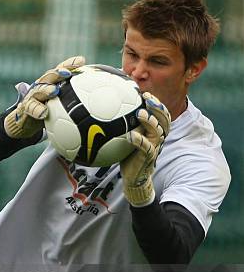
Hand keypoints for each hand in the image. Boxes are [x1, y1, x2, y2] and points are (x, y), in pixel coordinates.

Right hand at [4, 56, 85, 138]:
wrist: (24, 122)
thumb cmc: (46, 111)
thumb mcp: (60, 105)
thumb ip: (74, 101)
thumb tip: (99, 102)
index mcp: (51, 83)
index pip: (60, 71)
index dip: (69, 64)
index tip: (81, 61)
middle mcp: (41, 86)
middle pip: (49, 76)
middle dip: (58, 73)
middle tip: (67, 74)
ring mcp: (32, 96)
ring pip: (39, 90)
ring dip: (46, 89)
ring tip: (54, 91)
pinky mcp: (25, 107)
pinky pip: (31, 108)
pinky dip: (37, 110)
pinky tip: (44, 113)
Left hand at [120, 92, 170, 206]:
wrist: (133, 178)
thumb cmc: (129, 156)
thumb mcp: (127, 138)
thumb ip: (125, 126)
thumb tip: (108, 111)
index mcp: (154, 132)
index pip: (161, 114)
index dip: (156, 103)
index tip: (145, 93)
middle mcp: (157, 138)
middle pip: (164, 120)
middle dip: (157, 107)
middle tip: (146, 98)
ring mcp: (154, 148)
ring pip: (158, 132)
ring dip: (149, 121)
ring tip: (140, 113)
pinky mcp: (148, 158)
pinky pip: (146, 148)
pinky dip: (140, 141)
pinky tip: (130, 136)